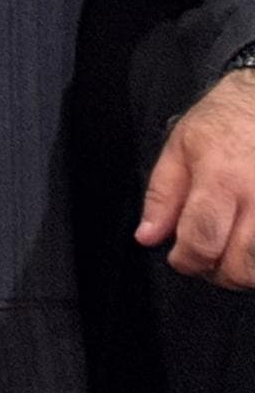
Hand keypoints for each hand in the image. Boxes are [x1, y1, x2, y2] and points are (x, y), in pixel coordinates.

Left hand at [138, 72, 254, 285]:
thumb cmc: (227, 120)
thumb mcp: (180, 146)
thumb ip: (163, 195)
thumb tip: (148, 236)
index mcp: (222, 179)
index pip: (202, 240)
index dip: (186, 260)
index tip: (180, 258)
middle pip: (241, 266)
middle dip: (217, 272)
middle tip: (208, 257)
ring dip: (247, 270)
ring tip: (233, 249)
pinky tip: (251, 239)